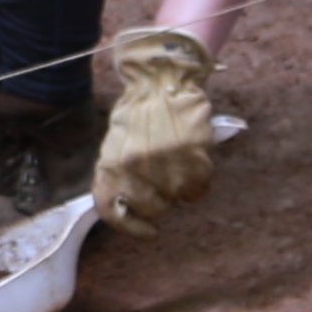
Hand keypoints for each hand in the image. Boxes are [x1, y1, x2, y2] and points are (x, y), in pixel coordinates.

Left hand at [92, 26, 217, 234]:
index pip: (113, 212)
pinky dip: (200, 180)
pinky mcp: (191, 155)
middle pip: (153, 208)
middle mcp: (135, 168)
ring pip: (180, 198)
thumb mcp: (115, 146)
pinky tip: (194, 161)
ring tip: (179, 162)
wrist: (160, 80)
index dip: (131, 228)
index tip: (149, 231)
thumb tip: (128, 208)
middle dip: (162, 199)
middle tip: (165, 178)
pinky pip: (200, 187)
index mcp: (111, 166)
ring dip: (182, 186)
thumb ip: (119, 178)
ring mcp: (164, 163)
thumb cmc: (138, 114)